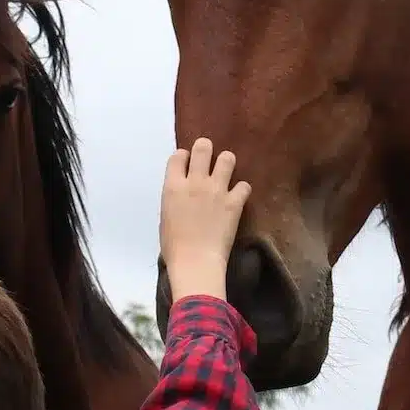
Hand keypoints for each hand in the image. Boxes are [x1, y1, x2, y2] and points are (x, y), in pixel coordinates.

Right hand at [160, 139, 250, 304]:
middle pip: (203, 147)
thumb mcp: (165, 217)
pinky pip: (245, 185)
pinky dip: (242, 190)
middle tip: (208, 159)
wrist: (195, 262)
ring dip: (226, 164)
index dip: (184, 157)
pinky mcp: (234, 202)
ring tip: (225, 174)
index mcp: (173, 186)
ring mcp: (217, 190)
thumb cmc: (174, 247)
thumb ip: (174, 199)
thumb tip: (182, 195)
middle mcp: (195, 182)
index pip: (178, 156)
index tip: (187, 165)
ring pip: (227, 158)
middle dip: (206, 149)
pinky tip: (238, 198)